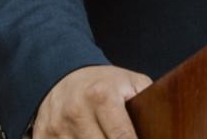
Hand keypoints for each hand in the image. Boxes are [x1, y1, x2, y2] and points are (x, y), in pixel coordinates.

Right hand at [32, 65, 152, 137]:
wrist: (62, 75)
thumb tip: (165, 127)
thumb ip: (149, 101)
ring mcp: (56, 128)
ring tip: (102, 136)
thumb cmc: (103, 83)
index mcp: (101, 96)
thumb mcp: (130, 82)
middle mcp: (76, 112)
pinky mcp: (42, 138)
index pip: (122, 137)